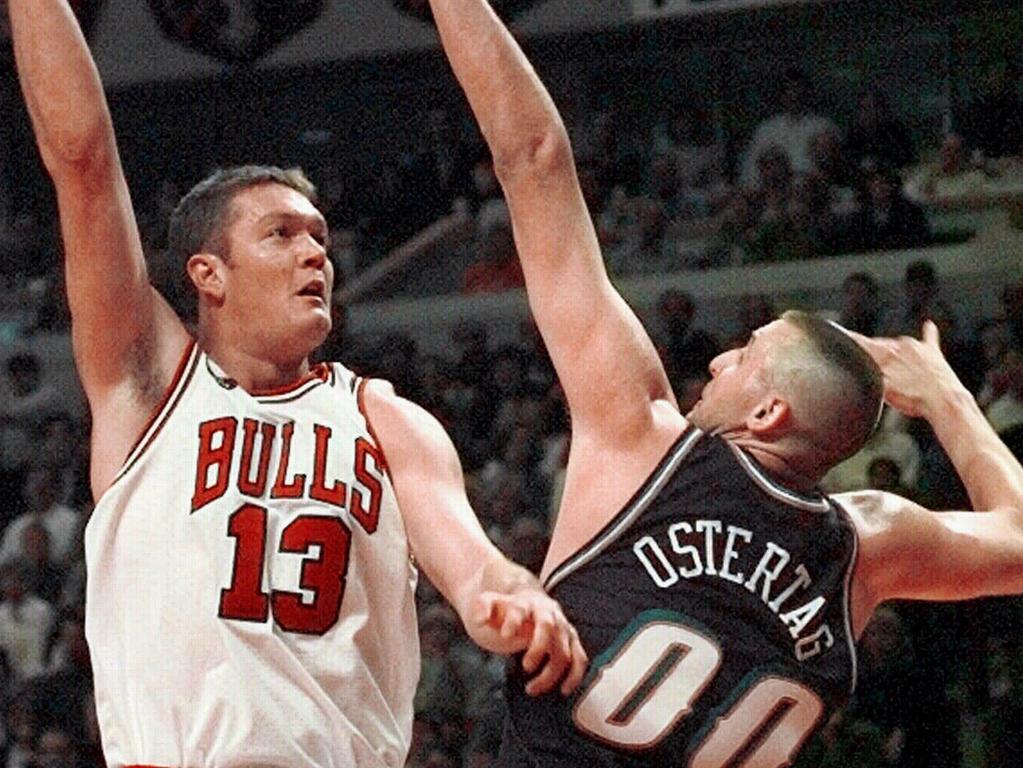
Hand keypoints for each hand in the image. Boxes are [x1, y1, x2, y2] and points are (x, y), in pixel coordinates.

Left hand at [471, 588, 587, 695]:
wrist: (525, 603)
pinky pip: (579, 658)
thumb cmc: (504, 610)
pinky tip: (563, 690)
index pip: (519, 609)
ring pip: (564, 648)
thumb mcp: (488, 606)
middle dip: (539, 647)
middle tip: (525, 666)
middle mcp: (547, 611)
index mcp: (524, 602)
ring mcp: (562, 626)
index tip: (504, 635)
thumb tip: (481, 617)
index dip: (513, 621)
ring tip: (530, 689)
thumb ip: (482, 608)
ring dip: (551, 671)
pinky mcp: (571, 640)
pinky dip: (575, 675)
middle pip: (548, 626)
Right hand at [848, 321, 964, 418]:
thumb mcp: (882, 388)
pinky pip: (929, 338)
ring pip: (899, 345)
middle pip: (880, 346)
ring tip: (894, 369)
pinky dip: (928, 333)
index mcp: (886, 352)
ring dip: (894, 354)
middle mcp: (901, 344)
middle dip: (874, 354)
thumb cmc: (913, 398)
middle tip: (871, 369)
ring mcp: (918, 348)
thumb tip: (857, 358)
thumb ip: (868, 371)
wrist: (944, 401)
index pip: (861, 342)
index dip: (849, 339)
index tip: (840, 332)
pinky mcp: (933, 353)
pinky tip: (929, 326)